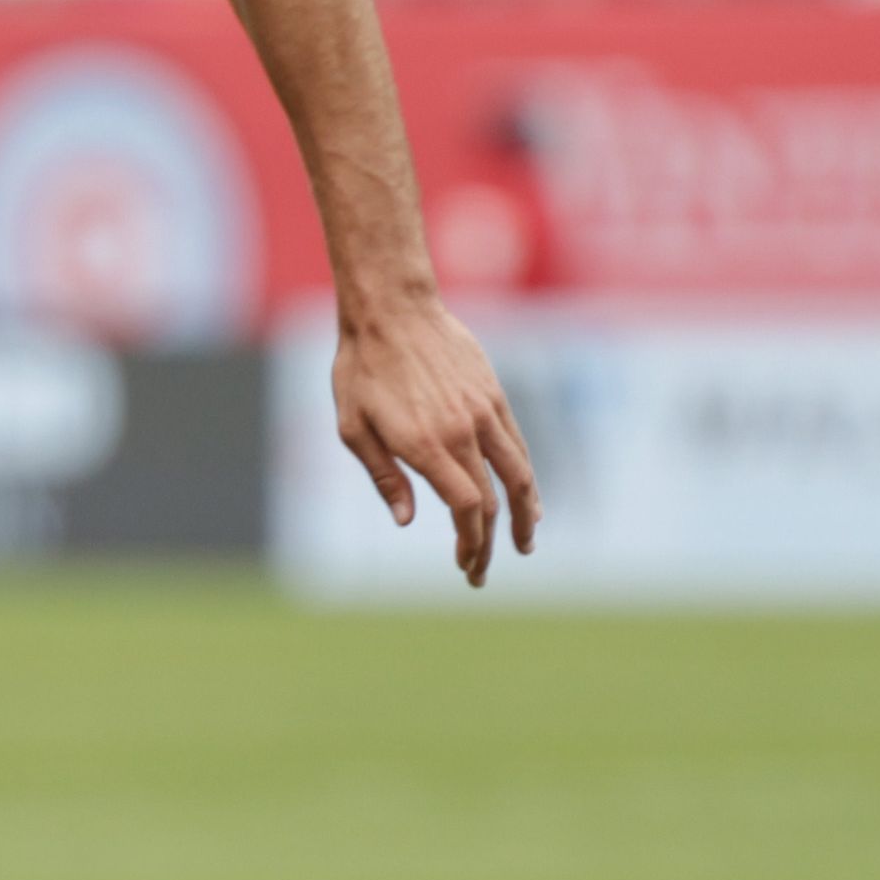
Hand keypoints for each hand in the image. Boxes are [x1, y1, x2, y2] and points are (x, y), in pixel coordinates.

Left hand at [332, 294, 538, 588]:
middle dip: (488, 543)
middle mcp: (462, 431)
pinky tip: (527, 495)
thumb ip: (384, 476)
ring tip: (525, 543)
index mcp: (425, 445)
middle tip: (479, 572)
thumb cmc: (362, 368)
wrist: (392, 308)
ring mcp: (483, 411)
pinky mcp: (493, 394)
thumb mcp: (353, 427)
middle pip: (490, 501)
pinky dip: (526, 476)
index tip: (465, 564)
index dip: (470, 542)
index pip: (465, 508)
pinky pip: (518, 444)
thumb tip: (406, 520)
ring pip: (518, 474)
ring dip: (525, 515)